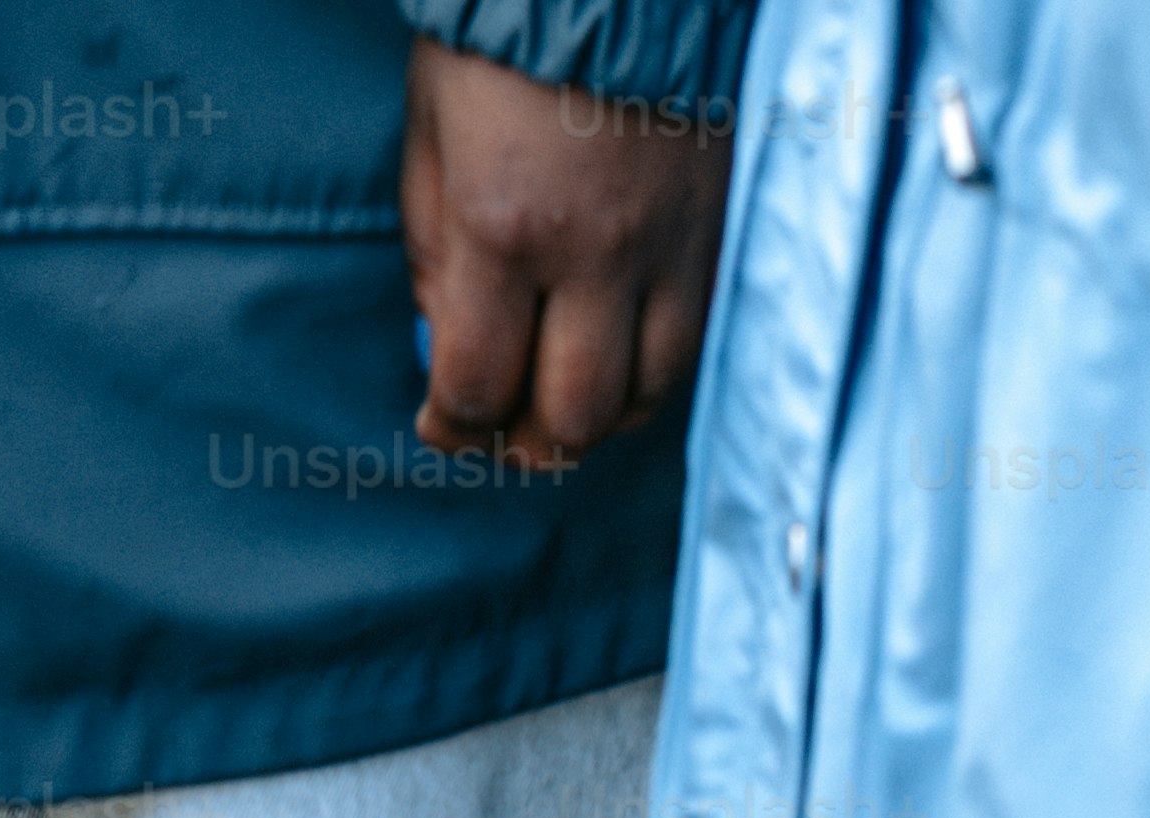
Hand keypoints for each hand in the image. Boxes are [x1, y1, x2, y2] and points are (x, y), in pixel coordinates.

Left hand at [398, 39, 734, 469]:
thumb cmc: (502, 44)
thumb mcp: (431, 136)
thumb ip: (434, 252)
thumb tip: (446, 343)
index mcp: (502, 228)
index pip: (479, 388)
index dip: (454, 427)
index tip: (443, 423)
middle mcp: (595, 254)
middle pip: (572, 417)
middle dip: (528, 441)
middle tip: (504, 428)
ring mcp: (670, 248)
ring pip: (646, 395)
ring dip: (598, 416)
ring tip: (564, 395)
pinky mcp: (718, 233)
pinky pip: (693, 344)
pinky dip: (651, 370)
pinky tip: (620, 353)